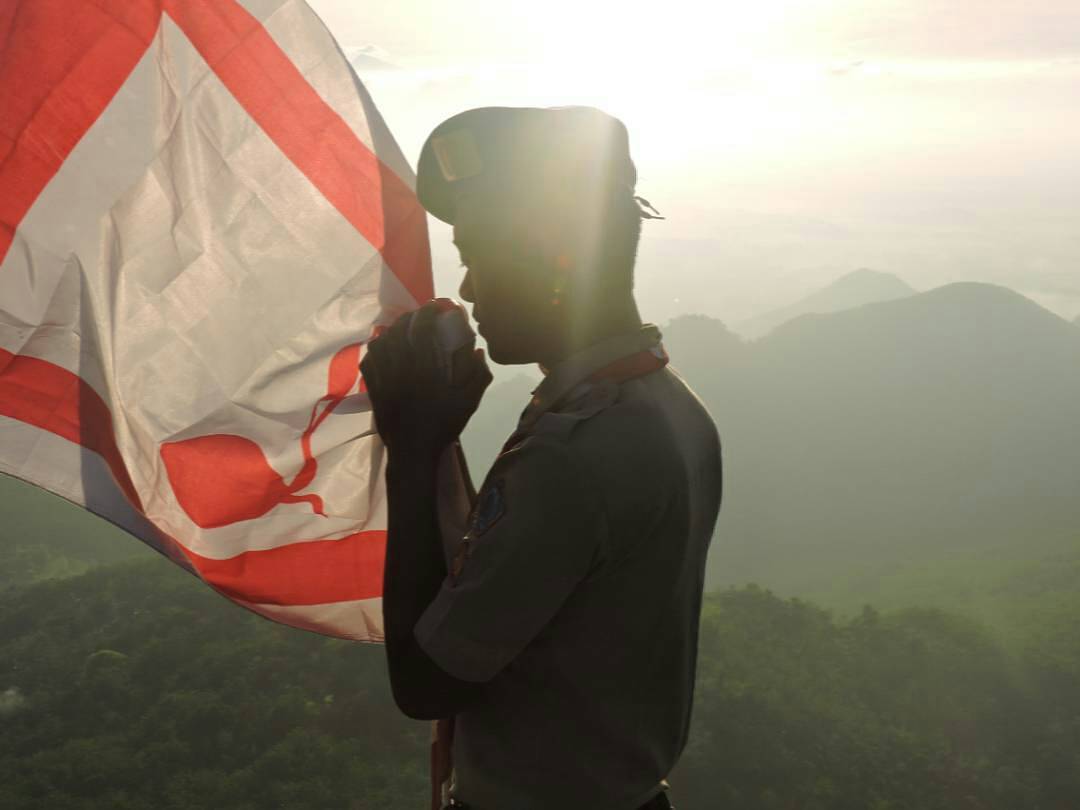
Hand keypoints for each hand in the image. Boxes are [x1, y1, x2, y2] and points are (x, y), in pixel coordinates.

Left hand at [361, 302, 491, 457]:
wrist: (413, 450)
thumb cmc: (444, 424)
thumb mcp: (469, 401)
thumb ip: (478, 375)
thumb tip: (478, 352)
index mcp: (427, 366)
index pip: (422, 328)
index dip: (427, 313)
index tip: (435, 307)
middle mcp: (403, 365)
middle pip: (399, 330)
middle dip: (409, 317)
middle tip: (419, 315)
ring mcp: (385, 376)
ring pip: (382, 342)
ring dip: (391, 330)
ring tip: (400, 329)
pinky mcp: (374, 387)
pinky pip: (369, 360)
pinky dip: (375, 349)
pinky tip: (382, 348)